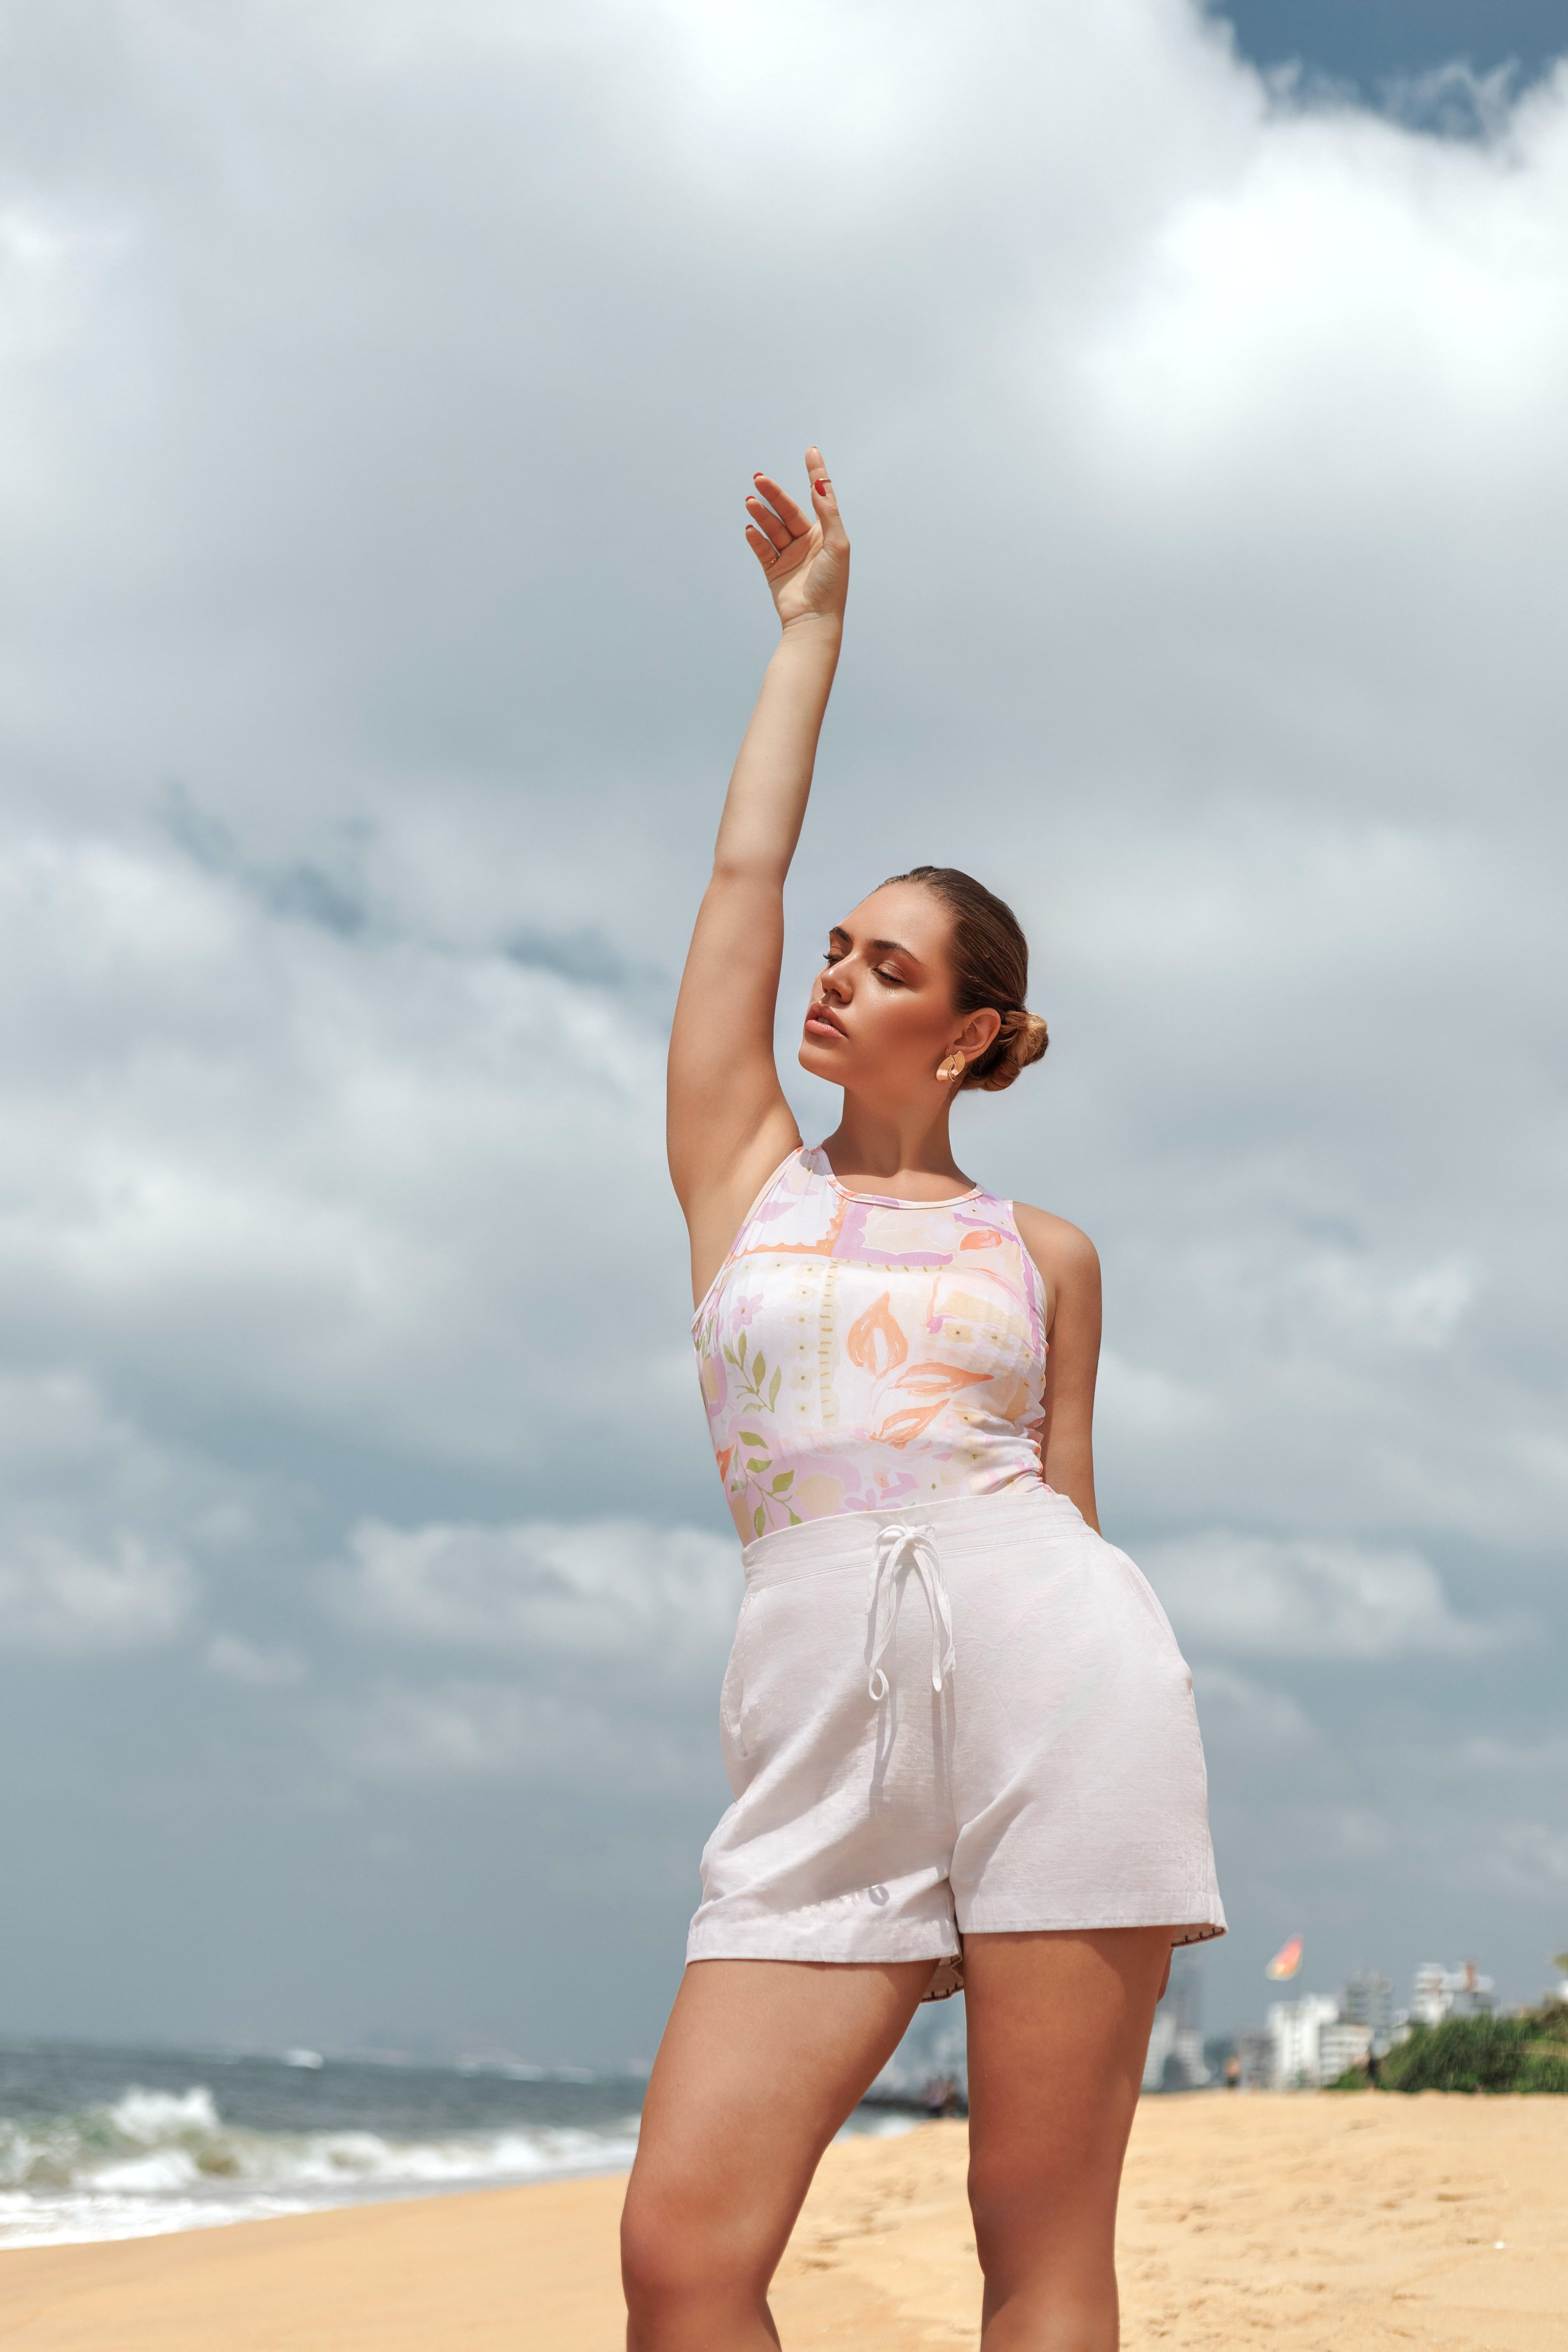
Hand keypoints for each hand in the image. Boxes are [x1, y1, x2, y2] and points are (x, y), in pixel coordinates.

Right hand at [744, 445, 849, 628]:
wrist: (813, 621)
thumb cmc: (831, 585)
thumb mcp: (836, 545)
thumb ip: (828, 513)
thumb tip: (820, 483)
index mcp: (825, 534)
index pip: (820, 496)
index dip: (815, 473)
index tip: (811, 451)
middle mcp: (807, 542)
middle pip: (788, 510)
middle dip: (774, 494)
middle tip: (759, 479)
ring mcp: (789, 555)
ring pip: (772, 527)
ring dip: (761, 514)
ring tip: (750, 502)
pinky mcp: (774, 570)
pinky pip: (762, 548)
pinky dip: (755, 538)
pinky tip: (750, 529)